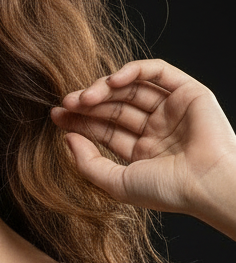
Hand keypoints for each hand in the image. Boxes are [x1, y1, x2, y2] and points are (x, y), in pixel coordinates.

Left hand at [50, 59, 235, 227]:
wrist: (206, 184)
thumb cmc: (166, 191)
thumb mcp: (116, 182)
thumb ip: (88, 163)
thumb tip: (66, 138)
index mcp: (143, 152)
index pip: (105, 129)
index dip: (80, 121)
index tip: (56, 116)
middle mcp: (158, 129)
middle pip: (115, 108)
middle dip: (88, 104)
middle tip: (65, 102)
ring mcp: (173, 110)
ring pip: (132, 89)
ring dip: (105, 89)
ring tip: (83, 97)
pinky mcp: (188, 92)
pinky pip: (158, 72)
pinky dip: (134, 71)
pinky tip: (112, 81)